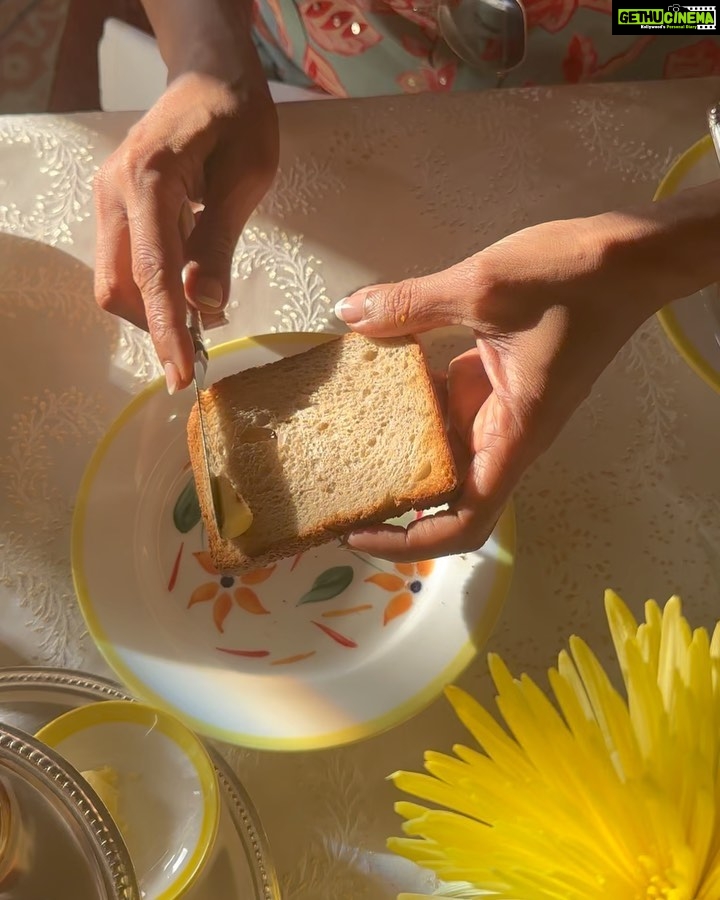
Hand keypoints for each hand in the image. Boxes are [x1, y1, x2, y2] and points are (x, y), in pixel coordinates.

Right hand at [94, 66, 278, 392]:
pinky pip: (124, 263)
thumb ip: (219, 241)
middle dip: (155, 327)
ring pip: (116, 281)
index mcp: (149, 179)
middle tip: (202, 351)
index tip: (183, 376)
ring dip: (154, 310)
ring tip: (203, 316)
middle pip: (119, 287)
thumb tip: (206, 304)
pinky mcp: (115, 205)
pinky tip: (188, 287)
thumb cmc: (238, 117)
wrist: (209, 74)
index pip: (154, 273)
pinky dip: (153, 288)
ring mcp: (108, 197)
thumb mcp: (246, 177)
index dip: (168, 330)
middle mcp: (114, 191)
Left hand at [334, 212, 685, 561]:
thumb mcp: (484, 286)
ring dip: (394, 451)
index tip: (360, 533)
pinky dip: (408, 404)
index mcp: (514, 434)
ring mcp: (497, 410)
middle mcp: (505, 434)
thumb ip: (412, 304)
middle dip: (391, 502)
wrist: (629, 256)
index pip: (467, 521)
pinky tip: (369, 381)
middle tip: (331, 489)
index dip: (412, 543)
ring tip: (336, 440)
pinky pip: (444, 410)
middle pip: (446, 497)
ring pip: (441, 451)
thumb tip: (349, 313)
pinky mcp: (491, 384)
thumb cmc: (574, 278)